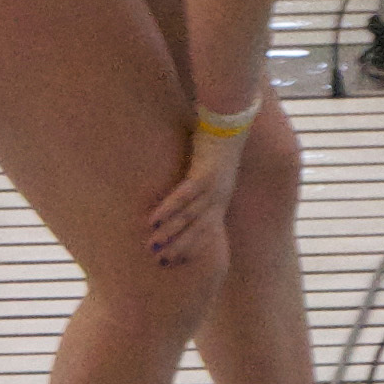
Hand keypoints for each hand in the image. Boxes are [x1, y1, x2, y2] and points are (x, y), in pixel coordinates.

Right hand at [147, 125, 240, 273]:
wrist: (231, 121)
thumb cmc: (217, 144)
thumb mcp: (211, 172)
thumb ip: (199, 188)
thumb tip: (182, 202)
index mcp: (222, 200)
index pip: (207, 232)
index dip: (192, 248)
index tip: (175, 262)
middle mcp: (220, 197)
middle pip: (198, 230)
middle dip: (178, 247)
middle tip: (159, 262)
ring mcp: (214, 186)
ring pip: (190, 216)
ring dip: (170, 232)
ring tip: (152, 245)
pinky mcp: (206, 172)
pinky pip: (184, 195)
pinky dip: (169, 208)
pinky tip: (153, 219)